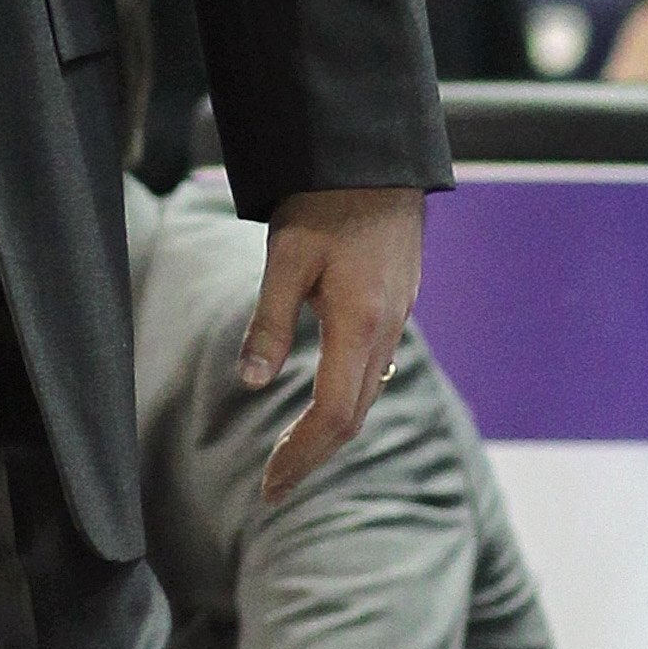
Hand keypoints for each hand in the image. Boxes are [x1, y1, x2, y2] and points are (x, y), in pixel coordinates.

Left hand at [246, 187, 420, 502]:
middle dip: (314, 455)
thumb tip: (250, 381)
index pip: (335, 414)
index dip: (303, 455)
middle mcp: (387, 330)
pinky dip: (346, 402)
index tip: (272, 485)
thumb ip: (269, 321)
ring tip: (291, 457)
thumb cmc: (326, 202)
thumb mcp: (286, 257)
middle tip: (275, 486)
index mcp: (361, 323)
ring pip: (367, 396)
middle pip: (354, 416)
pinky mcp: (396, 308)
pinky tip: (321, 408)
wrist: (376, 162)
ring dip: (330, 433)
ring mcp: (397, 320)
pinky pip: (373, 372)